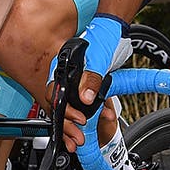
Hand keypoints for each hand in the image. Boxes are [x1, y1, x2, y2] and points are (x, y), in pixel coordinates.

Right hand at [60, 13, 130, 143]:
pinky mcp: (84, 84)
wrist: (115, 28)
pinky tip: (99, 121)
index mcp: (62, 68)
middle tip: (78, 140)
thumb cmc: (105, 36)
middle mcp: (64, 76)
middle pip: (58, 106)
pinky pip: (82, 104)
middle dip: (67, 126)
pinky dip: (89, 115)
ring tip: (81, 139)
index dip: (65, 111)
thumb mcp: (100, 58)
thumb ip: (92, 78)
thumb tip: (86, 98)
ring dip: (74, 125)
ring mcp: (73, 81)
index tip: (79, 120)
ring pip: (68, 108)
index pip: (54, 95)